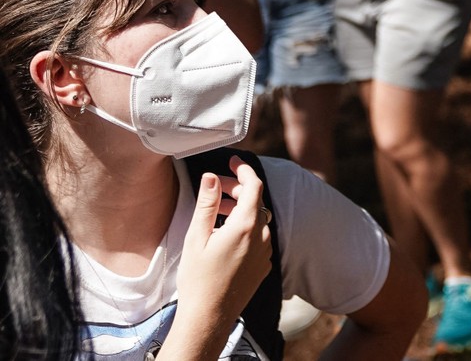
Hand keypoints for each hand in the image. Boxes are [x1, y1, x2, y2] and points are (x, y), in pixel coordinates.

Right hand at [176, 158, 272, 327]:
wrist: (209, 317)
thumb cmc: (198, 278)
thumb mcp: (197, 238)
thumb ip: (207, 204)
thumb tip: (212, 176)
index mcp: (246, 226)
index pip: (254, 185)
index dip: (244, 169)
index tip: (233, 160)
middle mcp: (262, 236)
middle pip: (256, 202)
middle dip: (237, 190)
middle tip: (217, 188)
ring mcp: (266, 252)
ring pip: (257, 220)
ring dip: (240, 211)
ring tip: (215, 212)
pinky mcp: (264, 265)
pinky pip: (259, 238)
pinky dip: (245, 229)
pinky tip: (225, 235)